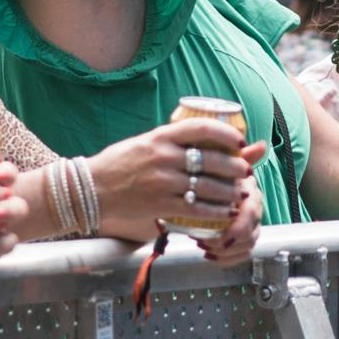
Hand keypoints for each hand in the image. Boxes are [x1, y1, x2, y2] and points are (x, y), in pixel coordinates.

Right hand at [90, 118, 261, 231]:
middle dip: (235, 166)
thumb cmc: (120, 163)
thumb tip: (205, 137)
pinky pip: (196, 208)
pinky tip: (226, 211)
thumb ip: (173, 141)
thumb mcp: (146, 143)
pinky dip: (216, 211)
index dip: (226, 134)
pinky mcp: (160, 204)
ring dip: (230, 190)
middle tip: (245, 170)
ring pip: (208, 186)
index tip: (239, 140)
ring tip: (240, 192)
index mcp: (160, 136)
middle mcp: (163, 156)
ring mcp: (162, 181)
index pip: (202, 128)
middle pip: (211, 160)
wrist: (93, 188)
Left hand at [197, 180, 262, 263]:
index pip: (249, 214)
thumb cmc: (217, 179)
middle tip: (201, 242)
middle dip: (223, 244)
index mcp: (250, 192)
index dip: (233, 230)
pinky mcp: (251, 235)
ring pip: (248, 246)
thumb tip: (190, 199)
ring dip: (224, 252)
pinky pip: (246, 253)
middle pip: (249, 235)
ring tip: (203, 247)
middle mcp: (257, 208)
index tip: (210, 237)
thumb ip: (209, 184)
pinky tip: (211, 256)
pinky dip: (228, 259)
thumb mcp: (213, 177)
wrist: (225, 183)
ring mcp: (256, 223)